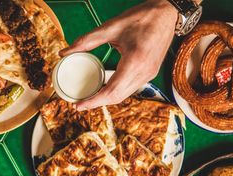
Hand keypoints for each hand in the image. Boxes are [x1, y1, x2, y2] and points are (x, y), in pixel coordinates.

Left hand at [61, 0, 177, 109]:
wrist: (168, 13)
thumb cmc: (142, 17)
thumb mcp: (112, 27)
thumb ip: (87, 41)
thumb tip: (64, 52)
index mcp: (135, 61)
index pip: (111, 91)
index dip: (93, 101)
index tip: (78, 106)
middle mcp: (144, 72)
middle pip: (117, 97)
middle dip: (97, 103)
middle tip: (79, 104)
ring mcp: (149, 74)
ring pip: (124, 95)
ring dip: (106, 99)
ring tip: (89, 98)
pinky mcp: (150, 73)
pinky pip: (130, 88)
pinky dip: (116, 92)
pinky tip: (104, 89)